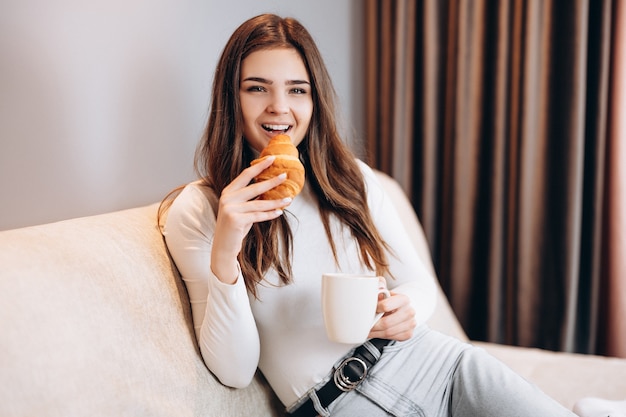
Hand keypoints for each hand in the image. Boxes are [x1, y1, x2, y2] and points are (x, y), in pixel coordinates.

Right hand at [211, 156, 289, 283]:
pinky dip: (270, 214)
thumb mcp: (241, 210)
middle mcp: (227, 198)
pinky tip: (280, 212)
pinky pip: (258, 215)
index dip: (259, 166)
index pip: (245, 175)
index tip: (272, 158)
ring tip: (289, 199)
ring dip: (276, 201)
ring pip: (259, 203)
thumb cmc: (235, 228)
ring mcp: (230, 209)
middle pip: (254, 187)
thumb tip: (270, 187)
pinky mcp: (235, 220)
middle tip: (285, 175)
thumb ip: (251, 199)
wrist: (223, 248)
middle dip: (271, 181)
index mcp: (228, 192)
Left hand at [368, 291, 416, 340]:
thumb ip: (379, 288)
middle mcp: (409, 312)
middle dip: (373, 325)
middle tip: (364, 325)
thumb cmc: (390, 300)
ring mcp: (411, 324)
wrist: (402, 308)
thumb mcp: (384, 292)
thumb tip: (377, 288)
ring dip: (375, 333)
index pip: (386, 306)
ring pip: (388, 332)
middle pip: (386, 323)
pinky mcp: (408, 334)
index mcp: (403, 299)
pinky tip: (376, 332)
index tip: (369, 310)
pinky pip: (392, 338)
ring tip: (367, 330)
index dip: (375, 309)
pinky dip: (381, 336)